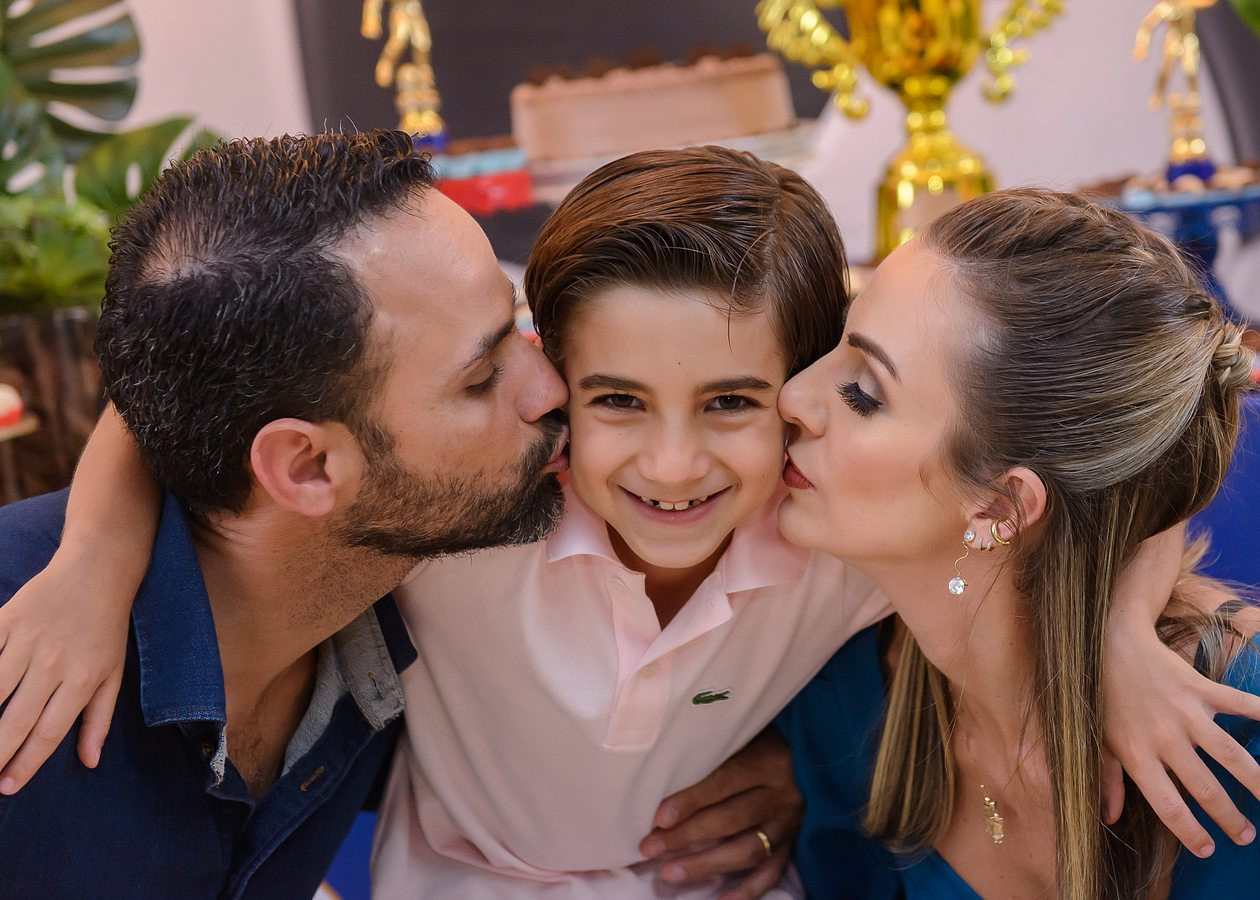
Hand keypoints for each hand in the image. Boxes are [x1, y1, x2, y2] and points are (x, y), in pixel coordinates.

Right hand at [0, 551, 129, 793]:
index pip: (48, 733)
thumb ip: (100, 719)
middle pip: (15, 720)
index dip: (25, 764)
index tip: (6, 787)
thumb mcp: (113, 673)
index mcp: (82, 679)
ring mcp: (26, 641)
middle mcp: (54, 663)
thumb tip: (91, 761)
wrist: (97, 571)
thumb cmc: (105, 628)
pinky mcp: (5, 619)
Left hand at [639, 727, 800, 899]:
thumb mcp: (749, 734)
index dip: (691, 801)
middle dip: (687, 837)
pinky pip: (773, 871)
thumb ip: (719, 751)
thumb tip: (669, 768)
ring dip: (707, 865)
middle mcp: (780, 796)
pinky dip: (748, 890)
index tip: (660, 817)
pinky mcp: (795, 842)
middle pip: (731, 820)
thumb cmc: (772, 739)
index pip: (723, 783)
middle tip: (650, 848)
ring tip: (671, 873)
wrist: (819, 753)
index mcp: (767, 762)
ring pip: (748, 850)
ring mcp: (789, 823)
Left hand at [1103, 618, 1259, 856]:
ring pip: (1232, 756)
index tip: (1208, 849)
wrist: (1109, 643)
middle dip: (1230, 817)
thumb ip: (1108, 780)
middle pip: (1206, 788)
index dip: (1190, 832)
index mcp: (1137, 755)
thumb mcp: (1097, 740)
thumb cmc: (1100, 696)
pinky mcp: (1202, 689)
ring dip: (1257, 783)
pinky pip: (1241, 705)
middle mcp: (1165, 738)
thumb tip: (1110, 818)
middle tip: (1246, 836)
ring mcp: (1186, 713)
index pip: (1168, 805)